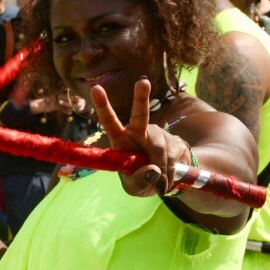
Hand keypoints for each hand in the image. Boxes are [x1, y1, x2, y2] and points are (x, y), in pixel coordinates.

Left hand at [91, 77, 191, 196]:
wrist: (166, 181)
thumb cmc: (142, 180)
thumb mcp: (135, 188)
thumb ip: (139, 180)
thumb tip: (153, 170)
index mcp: (121, 140)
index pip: (109, 122)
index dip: (102, 105)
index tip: (96, 88)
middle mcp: (138, 131)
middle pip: (140, 113)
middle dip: (141, 97)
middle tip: (143, 81)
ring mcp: (156, 134)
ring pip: (159, 147)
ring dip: (161, 168)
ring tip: (160, 182)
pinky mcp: (173, 139)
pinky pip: (173, 155)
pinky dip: (171, 171)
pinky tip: (168, 178)